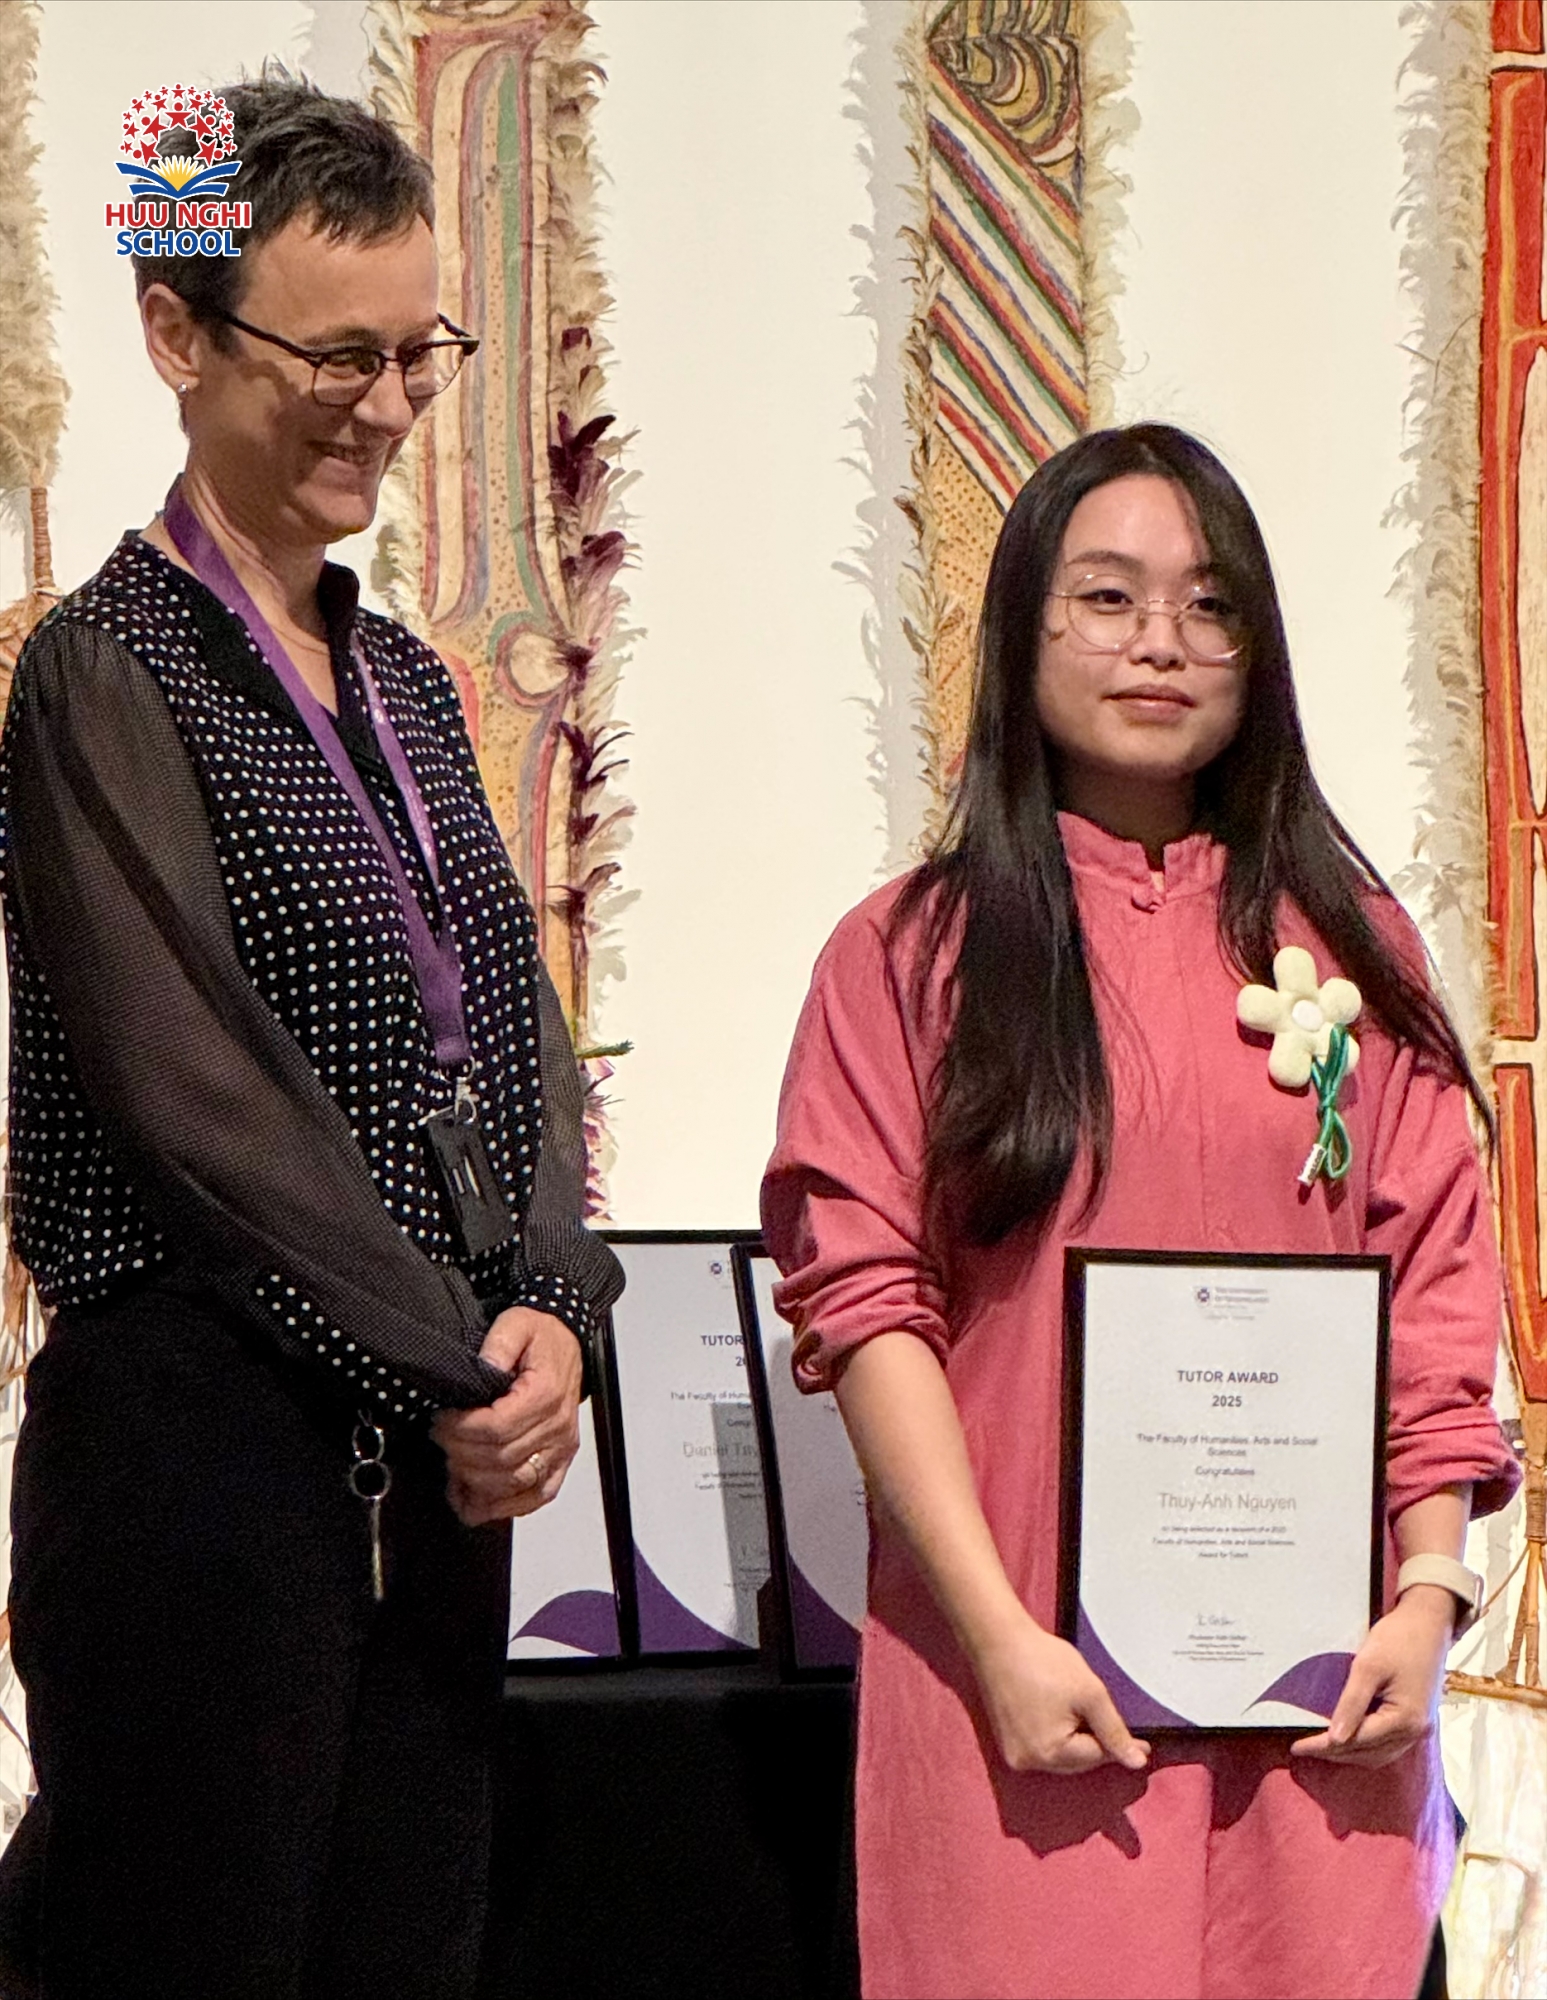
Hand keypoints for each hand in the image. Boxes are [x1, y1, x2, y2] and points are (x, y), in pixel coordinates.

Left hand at [431, 1307, 583, 1526]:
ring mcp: (561, 1450)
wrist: (567, 1343)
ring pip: (513, 1484)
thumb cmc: (541, 1337)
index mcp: (546, 1394)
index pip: (497, 1428)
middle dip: (460, 1453)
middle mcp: (558, 1427)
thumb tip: (483, 1369)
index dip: (460, 1430)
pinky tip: (474, 1500)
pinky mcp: (559, 1464)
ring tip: (453, 1463)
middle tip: (441, 1437)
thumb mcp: (515, 1324)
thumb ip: (497, 1345)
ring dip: (475, 1482)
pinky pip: (534, 1498)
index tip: (441, 1421)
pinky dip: (502, 1507)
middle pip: (500, 1460)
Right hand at [971, 1613, 1150, 1775]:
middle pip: (1078, 1760)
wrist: (998, 1640)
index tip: (1144, 1742)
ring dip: (1076, 1740)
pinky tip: (1060, 1713)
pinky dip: (1056, 1736)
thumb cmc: (1043, 1661)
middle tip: (1108, 1718)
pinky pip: (1042, 1747)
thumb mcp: (1089, 1694)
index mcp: (1050, 1753)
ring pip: (1060, 1756)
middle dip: (1095, 1742)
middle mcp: (1028, 1761)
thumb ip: (1114, 1731)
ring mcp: (1014, 1753)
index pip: (1097, 1757)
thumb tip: (1136, 1762)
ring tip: (1081, 1713)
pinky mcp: (1006, 1741)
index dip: (1119, 1744)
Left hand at [1290, 1586, 1454, 1766]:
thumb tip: (1336, 1738)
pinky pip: (1387, 1744)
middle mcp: (1415, 1731)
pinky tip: (1347, 1738)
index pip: (1357, 1741)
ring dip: (1349, 1753)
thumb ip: (1352, 1703)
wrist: (1428, 1623)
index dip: (1325, 1746)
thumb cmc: (1399, 1639)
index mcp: (1405, 1720)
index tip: (1297, 1747)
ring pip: (1378, 1754)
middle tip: (1303, 1748)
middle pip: (1368, 1753)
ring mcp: (1417, 1728)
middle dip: (1334, 1753)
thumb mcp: (1368, 1666)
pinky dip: (1365, 1746)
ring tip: (1320, 1747)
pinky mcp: (1415, 1720)